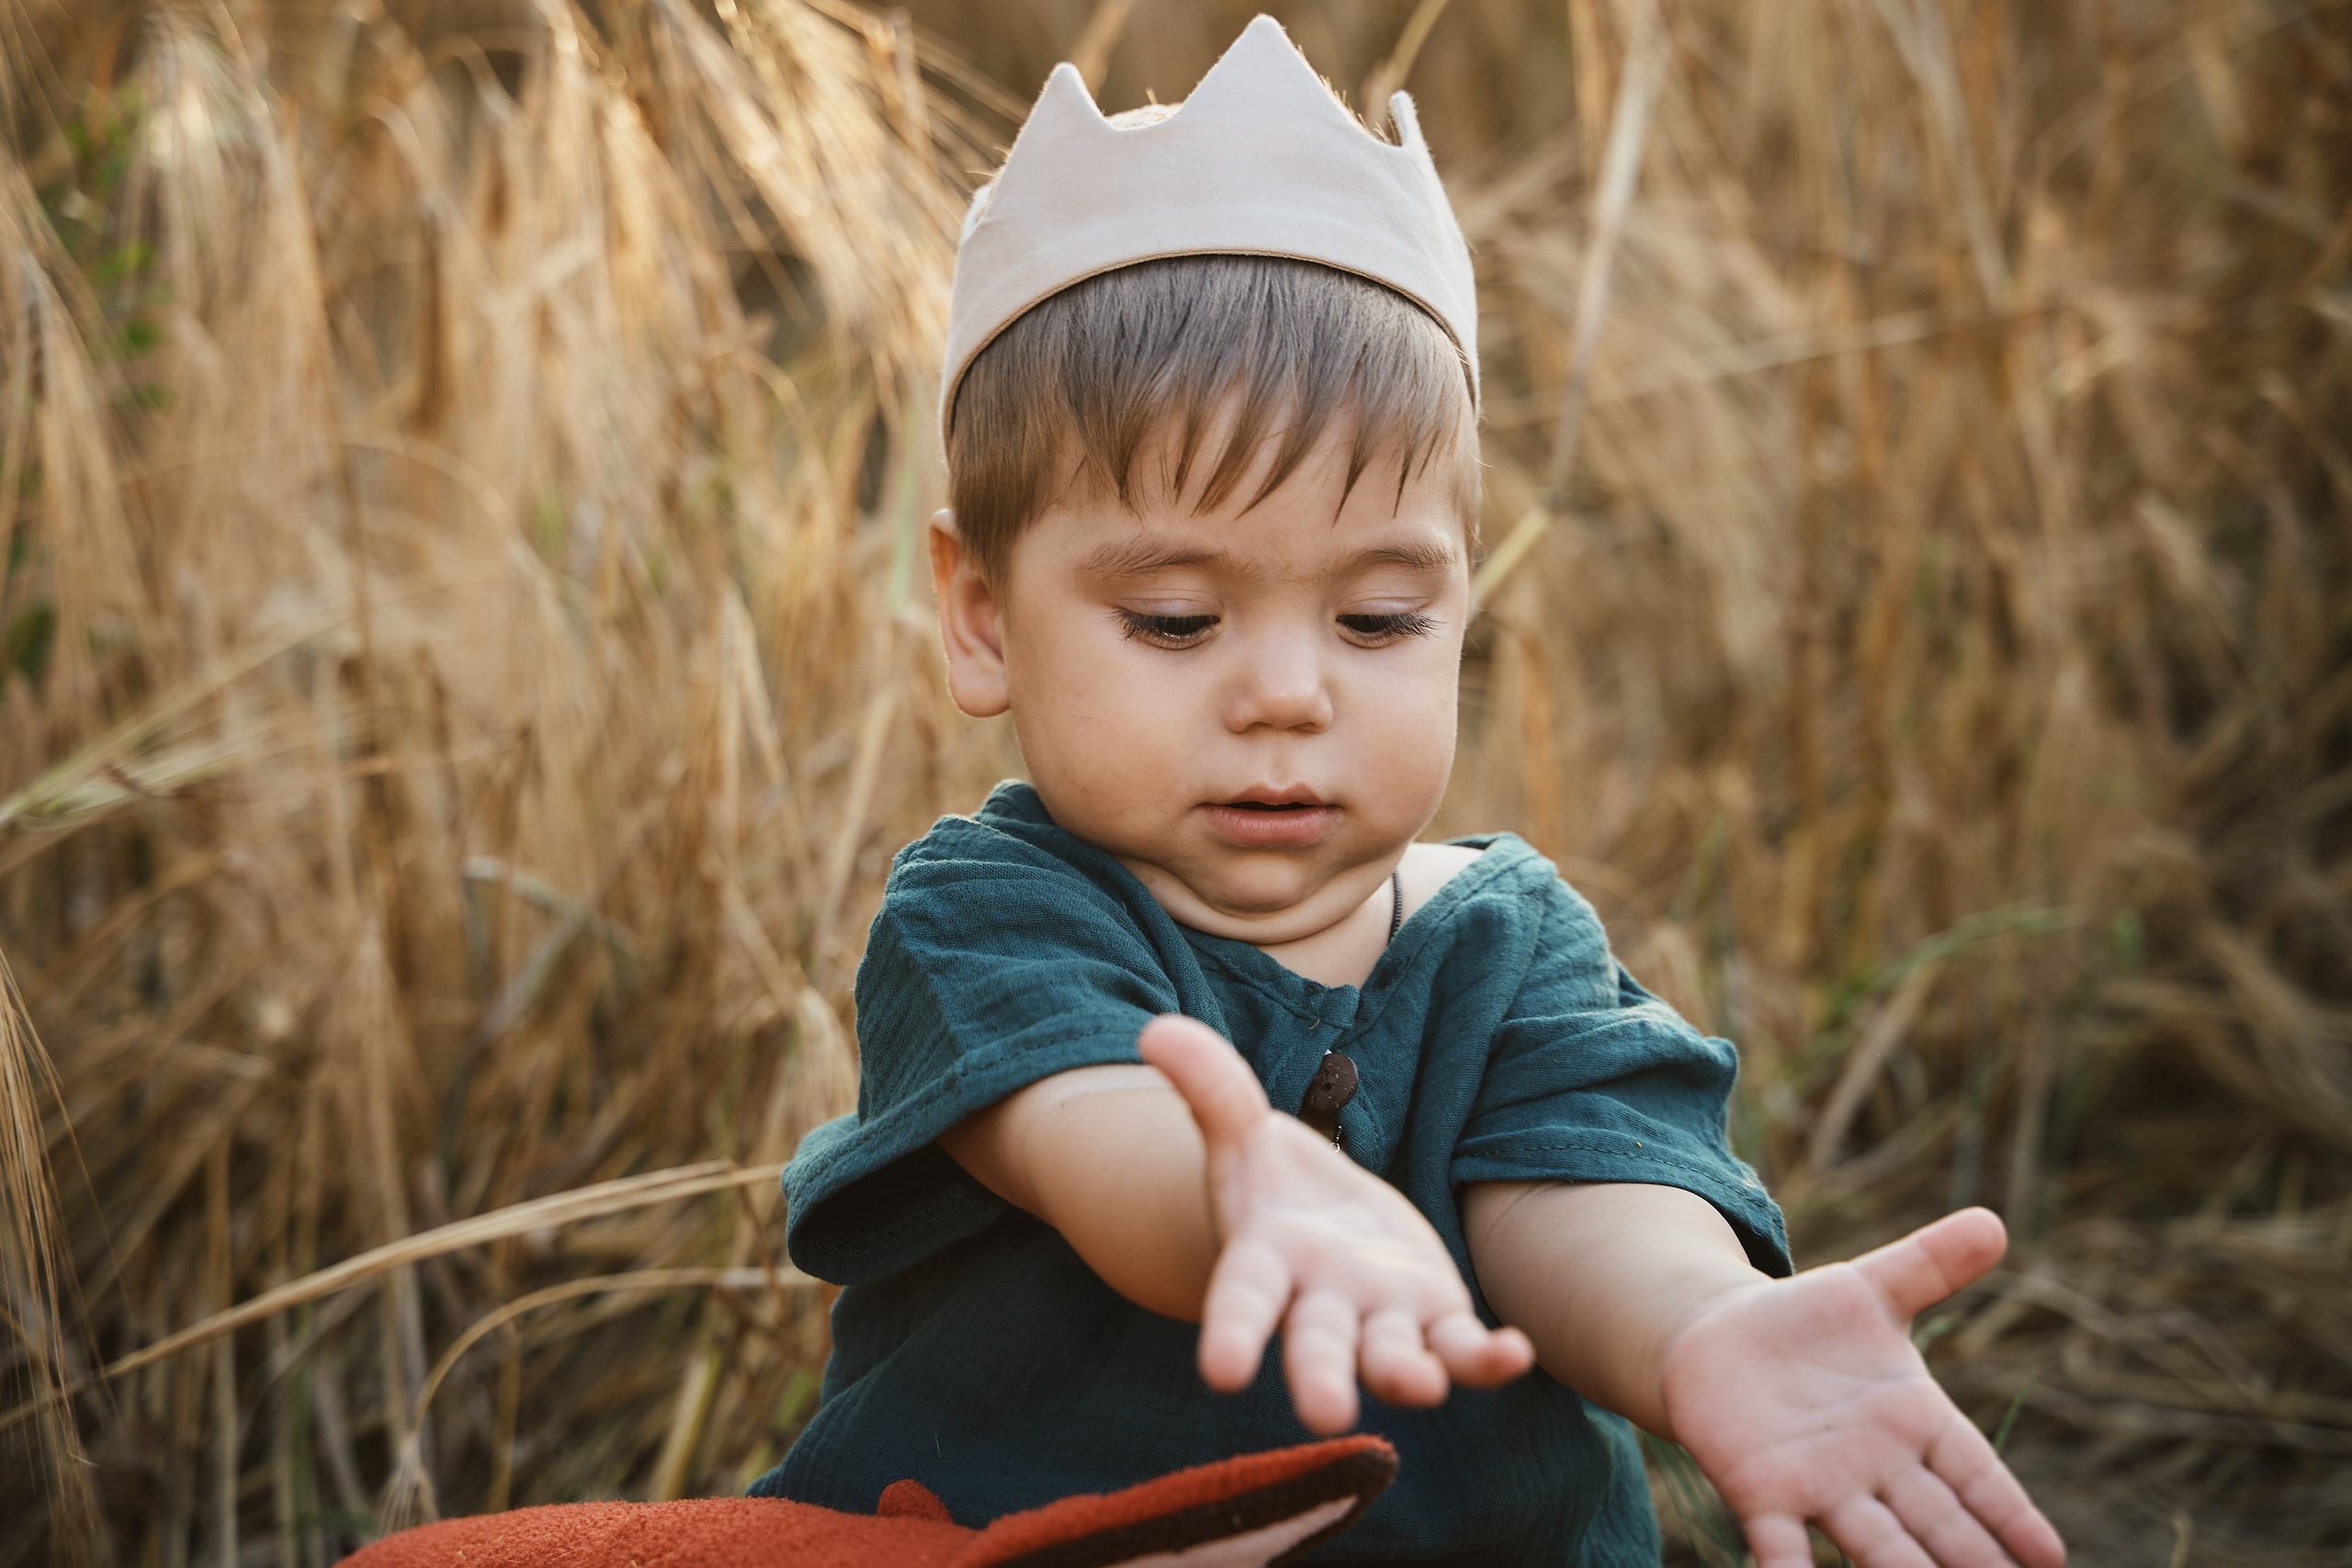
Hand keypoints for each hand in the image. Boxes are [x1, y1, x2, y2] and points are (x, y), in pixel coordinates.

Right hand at [1139, 1014, 1533, 1432]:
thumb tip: (1156, 1028)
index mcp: (1263, 1263)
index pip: (1241, 1301)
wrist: (1324, 1219)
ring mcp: (1380, 1319)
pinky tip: (1514, 1352)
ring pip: (1392, 1357)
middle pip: (1317, 1345)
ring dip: (1407, 1375)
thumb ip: (1210, 1086)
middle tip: (1327, 1415)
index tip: (1222, 1372)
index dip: (1232, 1334)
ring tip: (1423, 1385)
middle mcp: (1319, 1303)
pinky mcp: (1435, 1319)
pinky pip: (1460, 1348)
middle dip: (1321, 1378)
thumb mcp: (1240, 1129)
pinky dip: (1484, 1359)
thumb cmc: (1271, 1184)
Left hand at [1660, 1208, 2065, 1567]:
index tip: (2050, 1556)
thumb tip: (1995, 1223)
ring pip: (1873, 1544)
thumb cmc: (1810, 1324)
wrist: (1719, 1339)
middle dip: (1970, 1560)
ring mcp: (1821, 1486)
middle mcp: (1877, 1467)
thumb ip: (1930, 1265)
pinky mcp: (1761, 1493)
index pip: (1976, 1474)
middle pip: (1937, 1522)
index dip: (2010, 1513)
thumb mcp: (1872, 1289)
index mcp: (1915, 1421)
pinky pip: (1779, 1543)